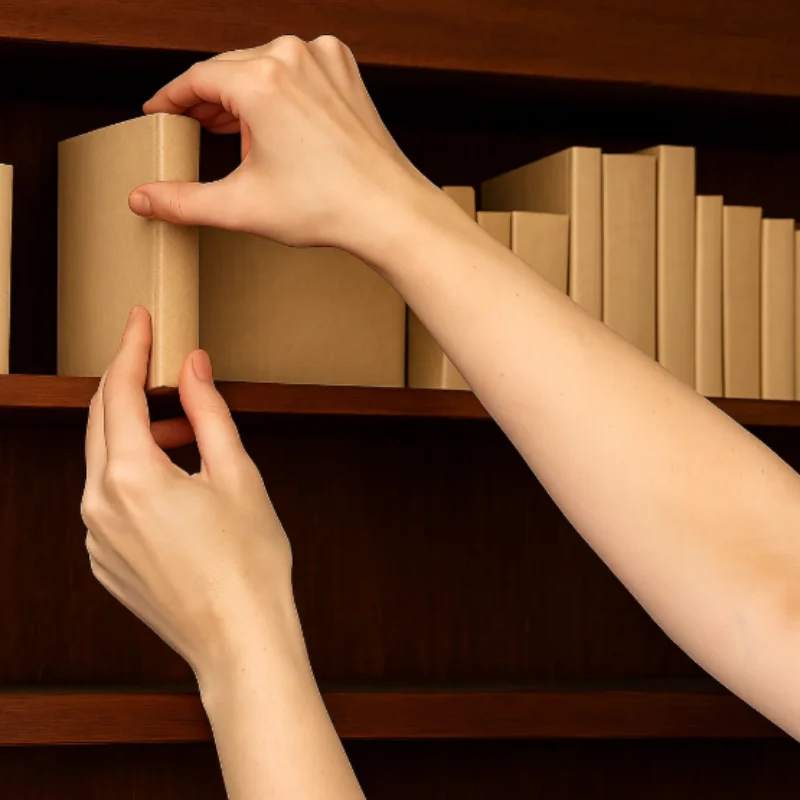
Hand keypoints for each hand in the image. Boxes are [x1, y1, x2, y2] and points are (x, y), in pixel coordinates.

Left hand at [81, 306, 294, 678]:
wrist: (239, 640)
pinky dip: (133, 474)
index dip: (131, 348)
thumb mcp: (236, 473)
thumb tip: (194, 366)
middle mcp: (99, 505)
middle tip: (167, 370)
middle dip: (132, 387)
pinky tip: (174, 483)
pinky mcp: (105, 559)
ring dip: (139, 435)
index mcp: (130, 477)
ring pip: (104, 461)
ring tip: (186, 437)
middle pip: (102, 421)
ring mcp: (96, 536)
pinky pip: (108, 498)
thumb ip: (208, 411)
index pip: (119, 391)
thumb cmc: (247, 564)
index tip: (141, 321)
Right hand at [128, 35, 436, 257]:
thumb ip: (184, 201)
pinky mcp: (344, 70)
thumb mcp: (241, 207)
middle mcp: (293, 56)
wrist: (388, 211)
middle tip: (192, 128)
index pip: (197, 79)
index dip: (171, 99)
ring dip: (243, 97)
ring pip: (262, 68)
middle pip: (229, 70)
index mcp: (262, 80)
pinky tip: (275, 125)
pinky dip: (278, 91)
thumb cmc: (327, 207)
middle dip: (208, 102)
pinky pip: (295, 70)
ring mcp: (324, 59)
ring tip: (232, 134)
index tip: (159, 112)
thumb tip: (142, 198)